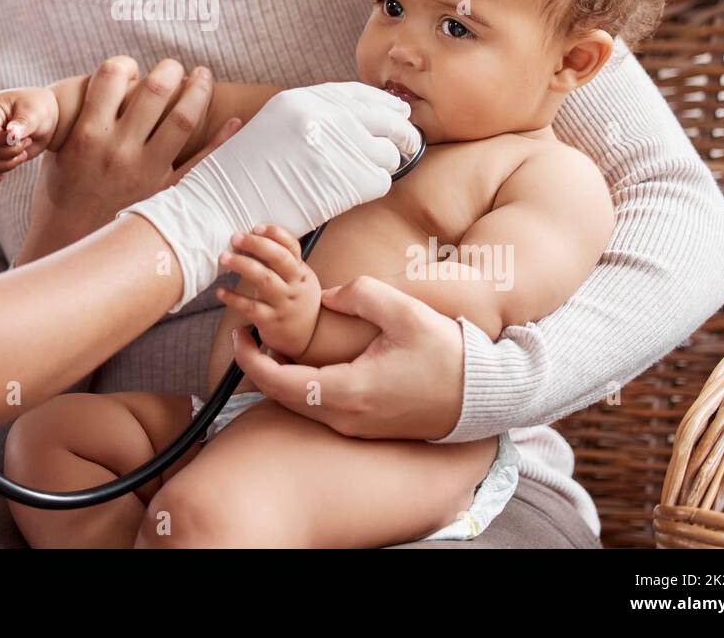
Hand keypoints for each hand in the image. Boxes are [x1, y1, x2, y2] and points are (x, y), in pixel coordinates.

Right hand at [0, 86, 59, 185]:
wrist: (46, 119)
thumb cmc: (39, 109)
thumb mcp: (34, 112)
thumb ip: (22, 123)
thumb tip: (11, 134)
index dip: (2, 140)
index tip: (20, 137)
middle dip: (9, 153)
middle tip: (28, 142)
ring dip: (7, 164)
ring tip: (24, 153)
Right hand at [17, 57, 241, 263]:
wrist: (67, 242)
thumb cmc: (62, 191)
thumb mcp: (59, 149)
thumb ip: (83, 115)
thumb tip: (109, 81)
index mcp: (87, 133)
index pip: (111, 76)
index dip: (124, 63)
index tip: (131, 66)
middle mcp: (118, 149)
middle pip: (154, 90)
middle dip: (169, 69)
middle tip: (175, 66)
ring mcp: (144, 171)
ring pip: (182, 119)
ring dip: (198, 90)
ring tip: (203, 77)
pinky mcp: (164, 193)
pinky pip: (201, 162)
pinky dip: (222, 140)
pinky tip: (235, 122)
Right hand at [118, 81, 419, 312]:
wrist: (217, 209)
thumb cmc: (237, 179)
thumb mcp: (269, 129)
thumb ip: (307, 119)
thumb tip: (351, 119)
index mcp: (298, 99)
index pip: (356, 93)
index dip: (381, 104)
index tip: (396, 113)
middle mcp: (319, 116)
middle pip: (384, 117)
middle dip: (401, 131)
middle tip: (406, 143)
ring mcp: (333, 147)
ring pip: (387, 152)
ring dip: (382, 165)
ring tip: (366, 175)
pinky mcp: (343, 180)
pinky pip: (380, 181)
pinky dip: (372, 189)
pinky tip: (354, 193)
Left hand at [216, 224, 320, 358]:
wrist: (307, 340)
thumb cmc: (295, 301)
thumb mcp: (296, 280)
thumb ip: (280, 261)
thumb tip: (251, 237)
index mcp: (301, 272)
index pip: (292, 247)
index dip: (275, 234)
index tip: (256, 227)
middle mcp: (295, 286)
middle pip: (278, 259)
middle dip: (256, 245)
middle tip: (235, 238)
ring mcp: (284, 304)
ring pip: (264, 280)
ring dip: (242, 265)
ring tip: (223, 258)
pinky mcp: (272, 321)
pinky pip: (251, 307)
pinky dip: (234, 298)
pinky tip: (220, 292)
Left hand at [230, 275, 464, 440]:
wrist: (484, 395)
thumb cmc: (446, 354)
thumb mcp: (403, 311)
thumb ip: (358, 294)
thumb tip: (324, 296)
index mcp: (349, 391)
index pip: (280, 382)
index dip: (250, 359)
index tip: (239, 333)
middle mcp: (347, 418)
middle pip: (283, 397)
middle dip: (258, 366)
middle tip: (247, 333)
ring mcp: (357, 429)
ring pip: (300, 405)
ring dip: (279, 376)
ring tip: (269, 343)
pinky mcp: (366, 429)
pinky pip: (320, 409)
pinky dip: (301, 386)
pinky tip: (302, 362)